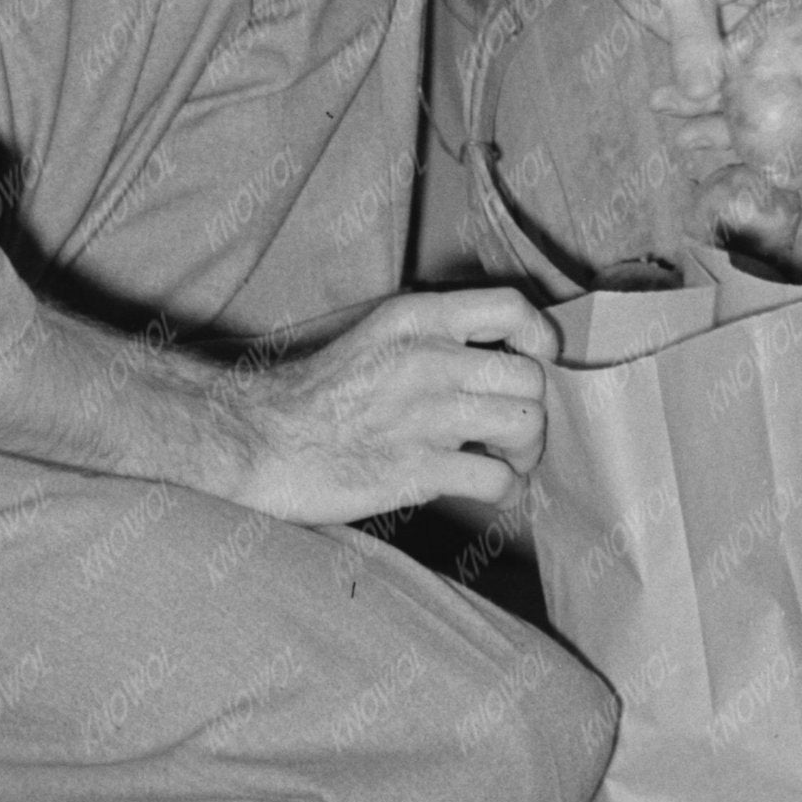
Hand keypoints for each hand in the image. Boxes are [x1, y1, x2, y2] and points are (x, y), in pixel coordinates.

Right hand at [244, 282, 556, 522]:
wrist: (260, 440)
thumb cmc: (315, 395)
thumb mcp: (376, 337)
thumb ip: (432, 339)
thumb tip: (493, 361)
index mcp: (417, 319)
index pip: (511, 308)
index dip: (541, 338)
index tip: (539, 362)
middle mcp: (429, 358)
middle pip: (530, 379)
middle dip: (533, 411)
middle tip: (513, 434)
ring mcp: (425, 414)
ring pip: (525, 425)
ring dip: (525, 453)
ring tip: (505, 463)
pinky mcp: (417, 468)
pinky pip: (496, 479)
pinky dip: (504, 491)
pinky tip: (489, 492)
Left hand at [595, 0, 801, 184]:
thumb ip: (692, 31)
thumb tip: (705, 92)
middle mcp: (800, 9)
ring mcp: (770, 38)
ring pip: (790, 101)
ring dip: (761, 140)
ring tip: (725, 160)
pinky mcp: (737, 58)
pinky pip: (741, 102)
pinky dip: (713, 121)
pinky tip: (679, 131)